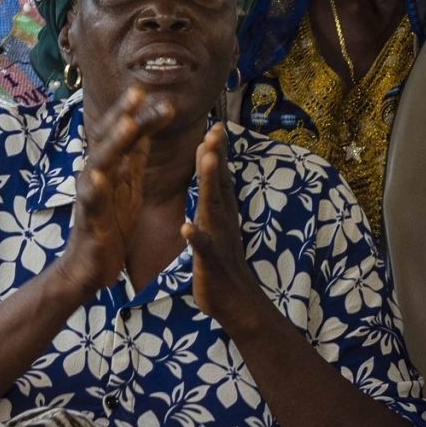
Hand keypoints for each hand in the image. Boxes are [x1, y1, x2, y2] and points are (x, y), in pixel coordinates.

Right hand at [58, 88, 157, 297]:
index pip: (125, 134)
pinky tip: (98, 177)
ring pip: (99, 163)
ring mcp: (90, 195)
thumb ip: (135, 158)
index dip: (140, 114)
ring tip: (127, 123)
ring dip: (113, 142)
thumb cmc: (110, 224)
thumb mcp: (129, 186)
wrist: (91, 266)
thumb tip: (145, 127)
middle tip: (140, 92)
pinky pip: (90, 202)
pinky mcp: (89, 219)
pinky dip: (94, 188)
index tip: (158, 96)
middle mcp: (96, 175)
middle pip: (108, 138)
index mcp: (111, 167)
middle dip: (123, 114)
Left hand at [184, 122, 273, 339]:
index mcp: (222, 211)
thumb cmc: (221, 261)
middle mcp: (223, 220)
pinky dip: (197, 237)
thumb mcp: (217, 224)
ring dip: (209, 184)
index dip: (217, 150)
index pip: (218, 176)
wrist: (237, 303)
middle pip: (218, 183)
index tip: (214, 124)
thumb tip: (210, 166)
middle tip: (214, 129)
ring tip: (205, 160)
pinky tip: (188, 228)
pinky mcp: (210, 262)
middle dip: (215, 156)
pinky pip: (203, 248)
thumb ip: (213, 196)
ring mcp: (219, 240)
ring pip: (213, 207)